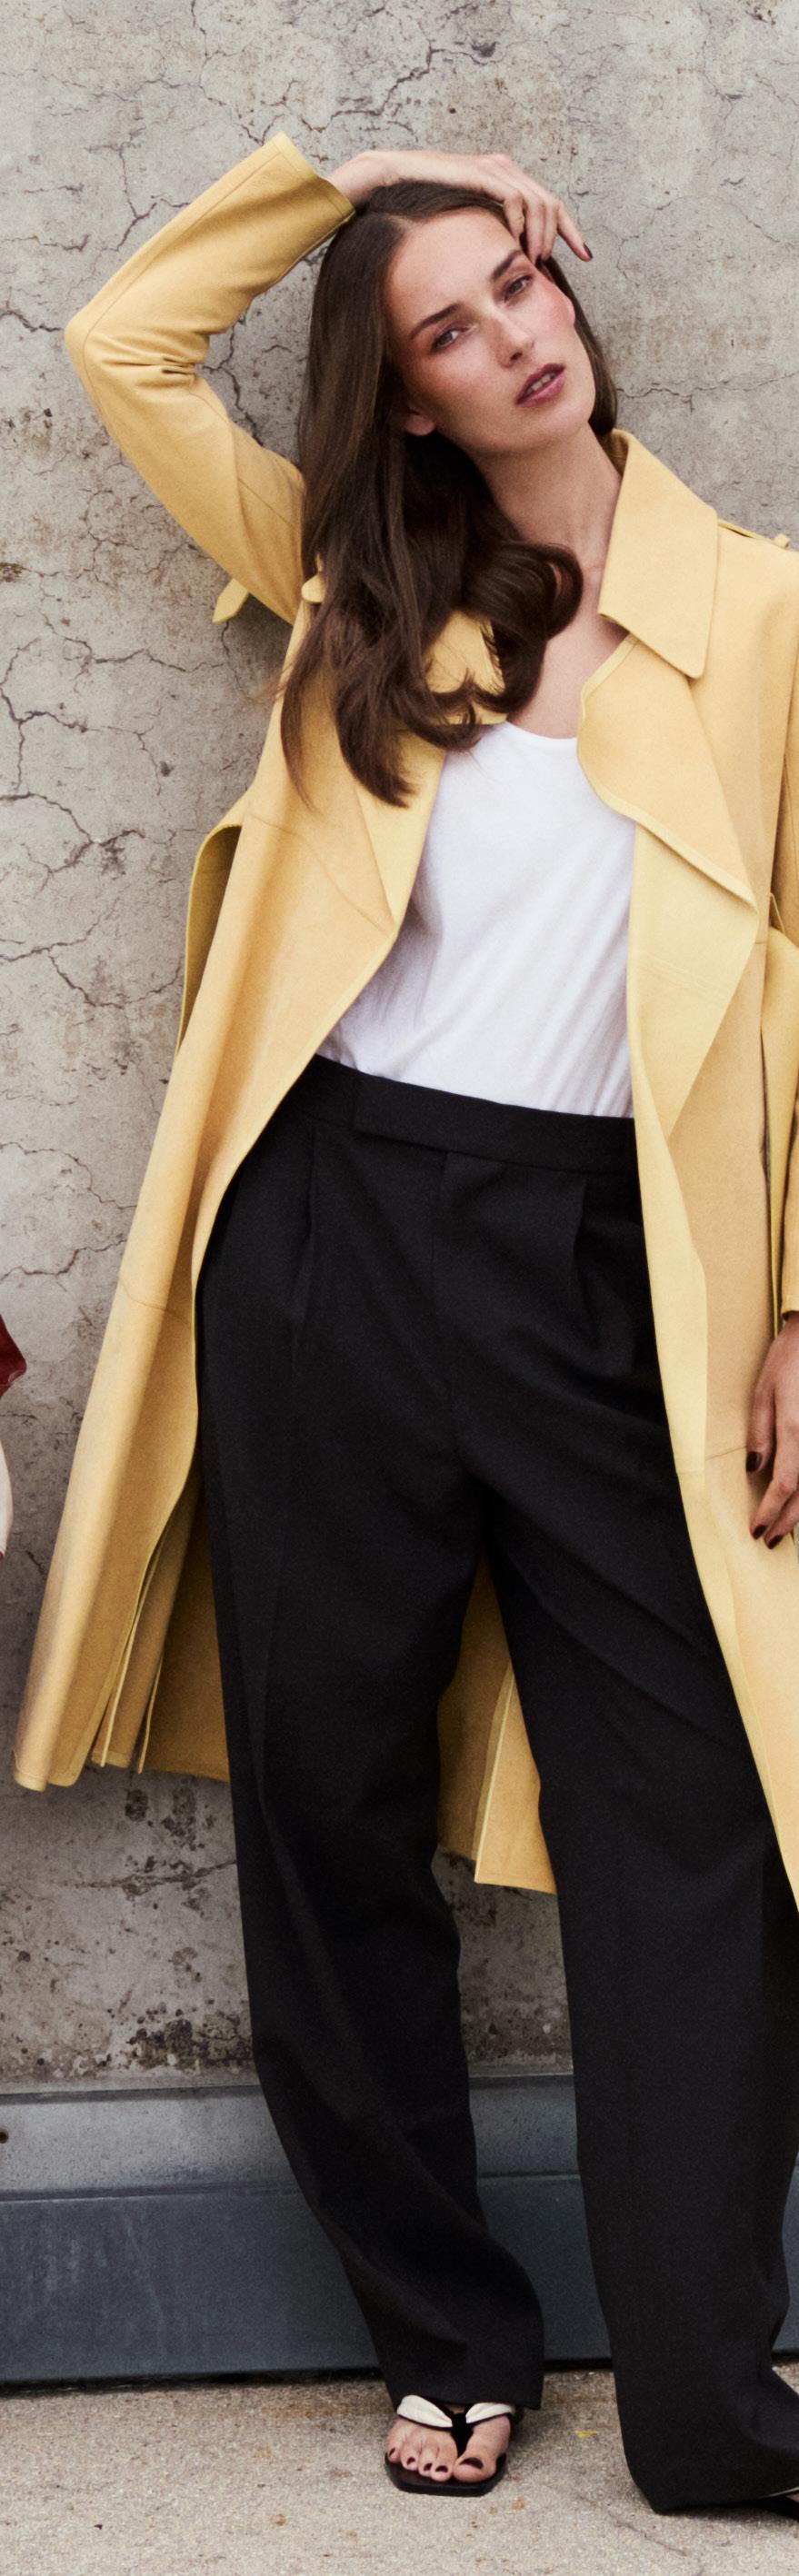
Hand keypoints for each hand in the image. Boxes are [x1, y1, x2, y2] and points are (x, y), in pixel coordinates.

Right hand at [329, 147, 591, 263]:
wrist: (387, 182)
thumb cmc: (419, 212)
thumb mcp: (462, 229)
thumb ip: (486, 238)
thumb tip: (506, 269)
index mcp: (503, 182)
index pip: (550, 204)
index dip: (570, 231)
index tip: (585, 256)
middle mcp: (503, 170)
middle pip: (552, 202)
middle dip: (562, 235)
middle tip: (550, 265)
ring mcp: (492, 168)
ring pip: (538, 201)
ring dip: (540, 233)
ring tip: (533, 259)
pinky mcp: (479, 171)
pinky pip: (514, 197)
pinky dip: (520, 221)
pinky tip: (514, 242)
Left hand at [746, 1312, 798, 1542]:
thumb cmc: (791, 1358)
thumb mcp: (765, 1391)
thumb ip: (760, 1433)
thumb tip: (753, 1471)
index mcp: (797, 1430)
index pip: (784, 1485)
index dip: (771, 1512)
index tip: (756, 1531)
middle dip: (788, 1521)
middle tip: (771, 1539)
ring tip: (788, 1528)